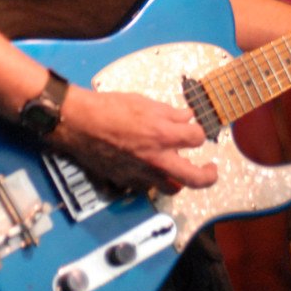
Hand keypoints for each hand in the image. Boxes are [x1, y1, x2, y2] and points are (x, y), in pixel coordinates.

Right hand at [49, 86, 217, 195]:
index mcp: (163, 134)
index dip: (197, 132)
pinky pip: (147, 186)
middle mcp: (157, 159)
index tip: (194, 130)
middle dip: (208, 175)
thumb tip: (185, 117)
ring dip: (178, 179)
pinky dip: (152, 179)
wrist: (80, 123)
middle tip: (210, 169)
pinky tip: (148, 167)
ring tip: (178, 169)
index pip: (197, 138)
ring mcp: (142, 173)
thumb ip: (169, 113)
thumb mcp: (143, 102)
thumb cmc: (109, 108)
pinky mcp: (127, 181)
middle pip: (195, 178)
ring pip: (171, 188)